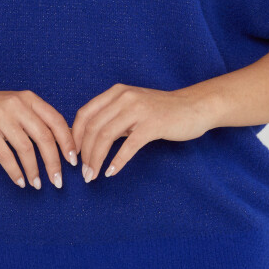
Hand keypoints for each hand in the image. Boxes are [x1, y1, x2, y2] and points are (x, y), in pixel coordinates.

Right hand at [0, 82, 77, 188]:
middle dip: (54, 162)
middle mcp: (18, 105)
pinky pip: (5, 156)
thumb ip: (36, 119)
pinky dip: (15, 171)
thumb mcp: (16, 106)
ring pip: (26, 149)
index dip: (67, 142)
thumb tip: (63, 141)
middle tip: (58, 181)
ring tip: (37, 184)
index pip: (56, 121)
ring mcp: (1, 117)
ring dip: (34, 170)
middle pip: (44, 137)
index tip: (73, 162)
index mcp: (29, 99)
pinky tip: (20, 181)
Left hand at [71, 83, 214, 181]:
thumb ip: (112, 118)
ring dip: (97, 159)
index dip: (76, 136)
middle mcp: (124, 97)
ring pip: (106, 136)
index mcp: (116, 92)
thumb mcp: (132, 108)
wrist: (194, 107)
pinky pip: (129, 145)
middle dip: (85, 153)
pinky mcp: (153, 124)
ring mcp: (139, 109)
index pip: (85, 113)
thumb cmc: (161, 111)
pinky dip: (118, 161)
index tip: (74, 155)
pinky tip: (112, 172)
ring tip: (93, 175)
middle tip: (83, 173)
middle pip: (94, 127)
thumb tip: (87, 140)